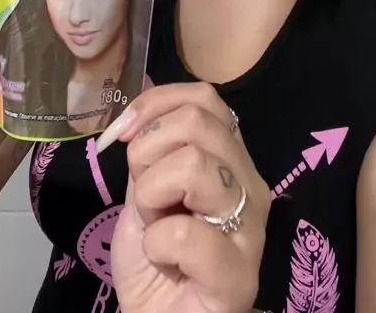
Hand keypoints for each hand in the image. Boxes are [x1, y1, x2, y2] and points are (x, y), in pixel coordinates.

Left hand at [110, 82, 269, 312]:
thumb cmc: (156, 254)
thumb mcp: (145, 186)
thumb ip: (149, 148)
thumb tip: (136, 108)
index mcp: (230, 158)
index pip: (205, 97)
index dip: (155, 104)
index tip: (123, 134)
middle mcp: (251, 185)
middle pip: (196, 122)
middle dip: (146, 152)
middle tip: (145, 195)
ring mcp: (251, 230)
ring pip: (195, 165)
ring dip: (152, 193)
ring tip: (155, 224)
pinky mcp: (239, 276)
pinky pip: (184, 233)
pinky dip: (156, 243)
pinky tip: (164, 259)